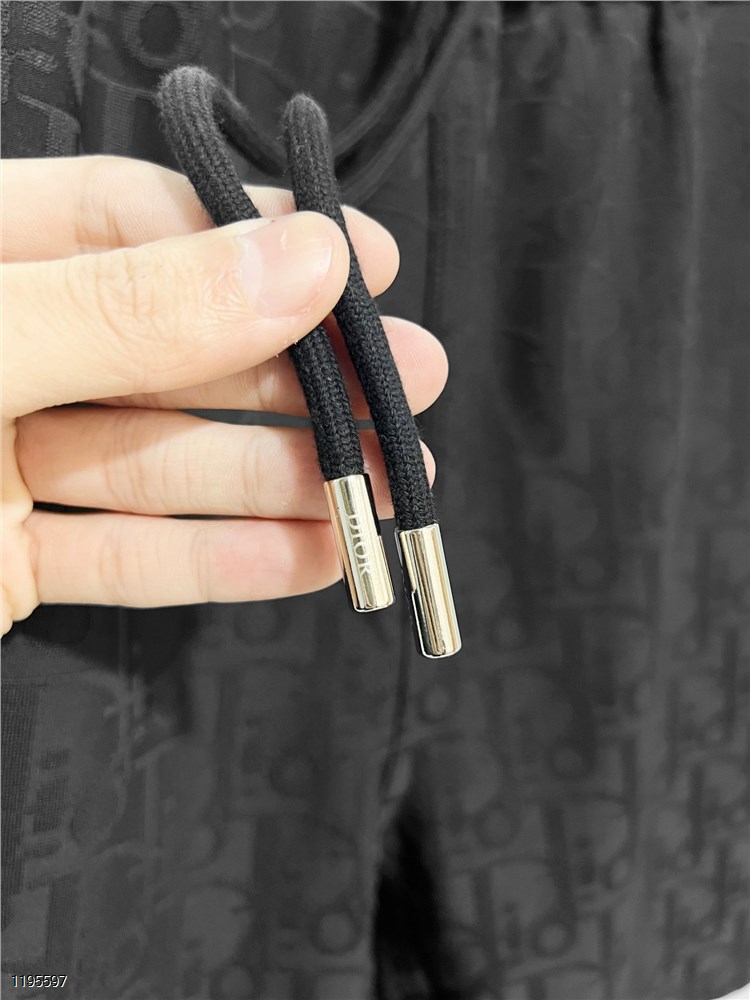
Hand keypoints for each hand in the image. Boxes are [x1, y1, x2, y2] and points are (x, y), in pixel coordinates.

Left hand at [1, 156, 447, 633]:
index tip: (362, 259)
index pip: (130, 219)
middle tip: (407, 382)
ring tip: (391, 483)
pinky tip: (308, 554)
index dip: (253, 232)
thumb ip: (127, 310)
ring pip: (162, 463)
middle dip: (298, 371)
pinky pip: (127, 557)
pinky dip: (219, 560)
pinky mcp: (6, 567)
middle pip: (169, 349)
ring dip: (284, 478)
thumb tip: (295, 263)